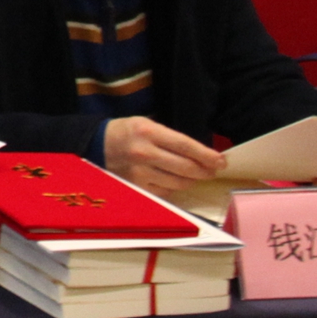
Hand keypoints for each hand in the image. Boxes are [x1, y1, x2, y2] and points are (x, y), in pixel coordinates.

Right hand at [101, 117, 226, 192]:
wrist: (95, 146)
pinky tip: (175, 180)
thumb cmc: (127, 133)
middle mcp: (144, 154)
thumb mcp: (147, 124)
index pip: (186, 146)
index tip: (221, 161)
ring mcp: (140, 174)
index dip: (207, 155)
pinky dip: (175, 187)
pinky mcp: (137, 188)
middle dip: (205, 170)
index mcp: (149, 132)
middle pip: (186, 168)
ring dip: (192, 180)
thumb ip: (171, 138)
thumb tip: (201, 154)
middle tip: (213, 170)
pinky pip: (166, 192)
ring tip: (196, 175)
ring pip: (179, 183)